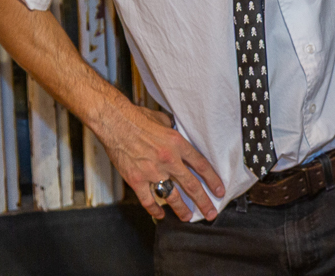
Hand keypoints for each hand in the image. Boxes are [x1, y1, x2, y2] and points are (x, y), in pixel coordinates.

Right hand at [97, 102, 225, 220]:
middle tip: (211, 212)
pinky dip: (155, 210)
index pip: (201, 165)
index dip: (212, 179)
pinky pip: (148, 200)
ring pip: (172, 196)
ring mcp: (152, 171)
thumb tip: (182, 137)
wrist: (115, 122)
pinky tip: (160, 214)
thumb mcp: (165, 121)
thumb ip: (175, 133)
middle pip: (191, 185)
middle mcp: (168, 159)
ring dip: (182, 209)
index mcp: (177, 144)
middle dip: (203, 201)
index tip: (219, 190)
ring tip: (188, 217)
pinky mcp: (136, 179)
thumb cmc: (138, 118)